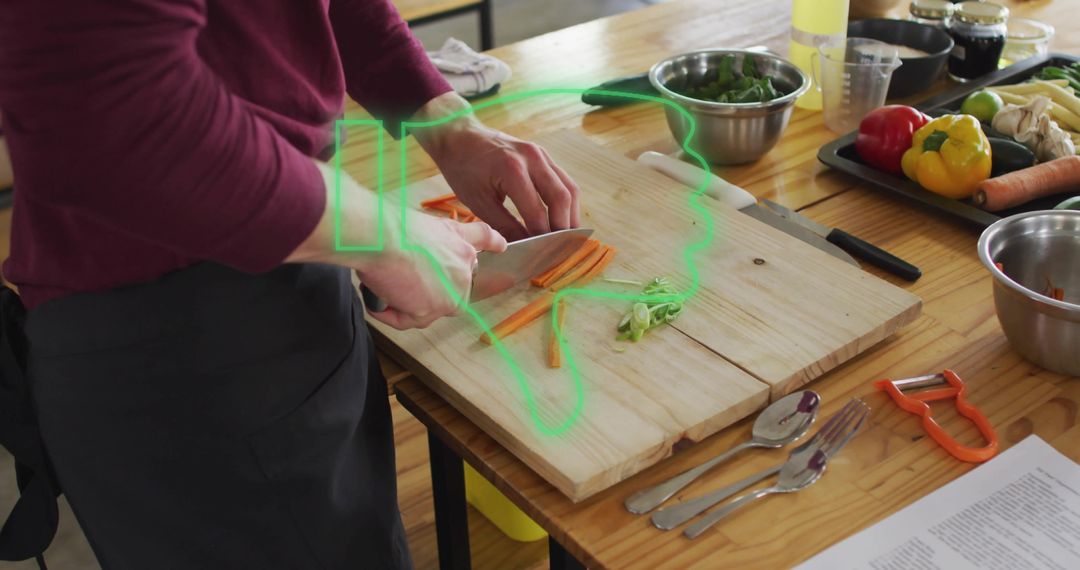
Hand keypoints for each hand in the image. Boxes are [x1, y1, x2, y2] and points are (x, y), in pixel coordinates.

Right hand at [360, 211, 505, 329]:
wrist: (380, 238)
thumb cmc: (391, 228)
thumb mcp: (424, 226)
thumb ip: (437, 244)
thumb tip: (421, 260)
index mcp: (461, 244)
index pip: (484, 241)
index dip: (492, 245)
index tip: (502, 246)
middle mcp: (463, 270)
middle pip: (450, 293)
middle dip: (424, 293)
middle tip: (399, 279)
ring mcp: (450, 293)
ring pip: (426, 311)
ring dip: (402, 303)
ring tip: (384, 286)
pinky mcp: (430, 311)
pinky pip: (406, 321)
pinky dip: (388, 313)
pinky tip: (378, 301)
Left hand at [413, 92, 579, 241]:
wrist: (459, 137)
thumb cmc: (463, 169)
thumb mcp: (479, 203)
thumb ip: (504, 227)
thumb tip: (524, 249)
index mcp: (512, 170)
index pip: (537, 212)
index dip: (542, 236)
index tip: (543, 255)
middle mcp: (532, 158)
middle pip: (561, 198)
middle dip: (563, 227)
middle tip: (559, 249)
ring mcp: (541, 154)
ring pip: (569, 188)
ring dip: (570, 214)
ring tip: (565, 236)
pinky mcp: (543, 155)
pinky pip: (563, 180)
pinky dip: (565, 201)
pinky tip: (560, 217)